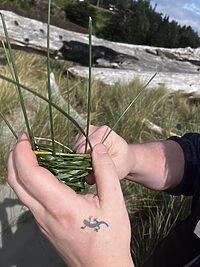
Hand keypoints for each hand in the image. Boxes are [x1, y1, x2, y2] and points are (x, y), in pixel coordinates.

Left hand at [7, 134, 133, 266]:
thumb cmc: (110, 236)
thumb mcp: (114, 201)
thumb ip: (106, 170)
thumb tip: (97, 148)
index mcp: (61, 206)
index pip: (30, 175)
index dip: (23, 153)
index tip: (25, 138)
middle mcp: (45, 214)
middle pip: (16, 182)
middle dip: (14, 157)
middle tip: (24, 142)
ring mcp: (42, 222)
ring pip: (20, 192)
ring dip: (20, 169)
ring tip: (31, 154)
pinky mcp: (44, 225)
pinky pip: (29, 199)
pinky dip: (28, 181)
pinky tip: (43, 174)